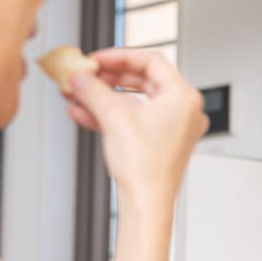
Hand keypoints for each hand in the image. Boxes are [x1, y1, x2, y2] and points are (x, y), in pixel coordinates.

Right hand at [66, 49, 207, 204]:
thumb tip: (80, 77)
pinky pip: (134, 120)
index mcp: (184, 97)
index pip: (151, 60)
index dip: (118, 56)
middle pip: (142, 80)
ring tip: (77, 94)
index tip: (96, 59)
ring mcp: (173, 128)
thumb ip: (93, 90)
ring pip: (134, 102)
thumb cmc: (146, 168)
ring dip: (103, 98)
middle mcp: (184, 111)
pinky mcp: (160, 143)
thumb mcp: (114, 117)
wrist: (146, 204)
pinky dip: (110, 115)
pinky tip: (83, 113)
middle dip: (107, 78)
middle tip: (85, 75)